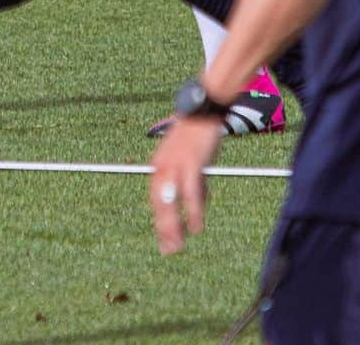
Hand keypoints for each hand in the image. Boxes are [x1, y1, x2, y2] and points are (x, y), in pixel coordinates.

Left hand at [149, 116, 223, 255]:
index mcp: (159, 165)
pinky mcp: (191, 163)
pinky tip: (196, 227)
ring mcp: (175, 164)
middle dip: (163, 229)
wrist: (203, 109)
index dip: (159, 220)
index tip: (164, 240)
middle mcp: (162, 166)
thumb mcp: (191, 162)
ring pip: (170, 201)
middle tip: (168, 250)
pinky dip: (193, 212)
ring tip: (177, 246)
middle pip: (159, 203)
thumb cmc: (197, 135)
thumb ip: (193, 184)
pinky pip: (191, 193)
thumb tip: (197, 207)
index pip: (155, 198)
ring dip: (173, 226)